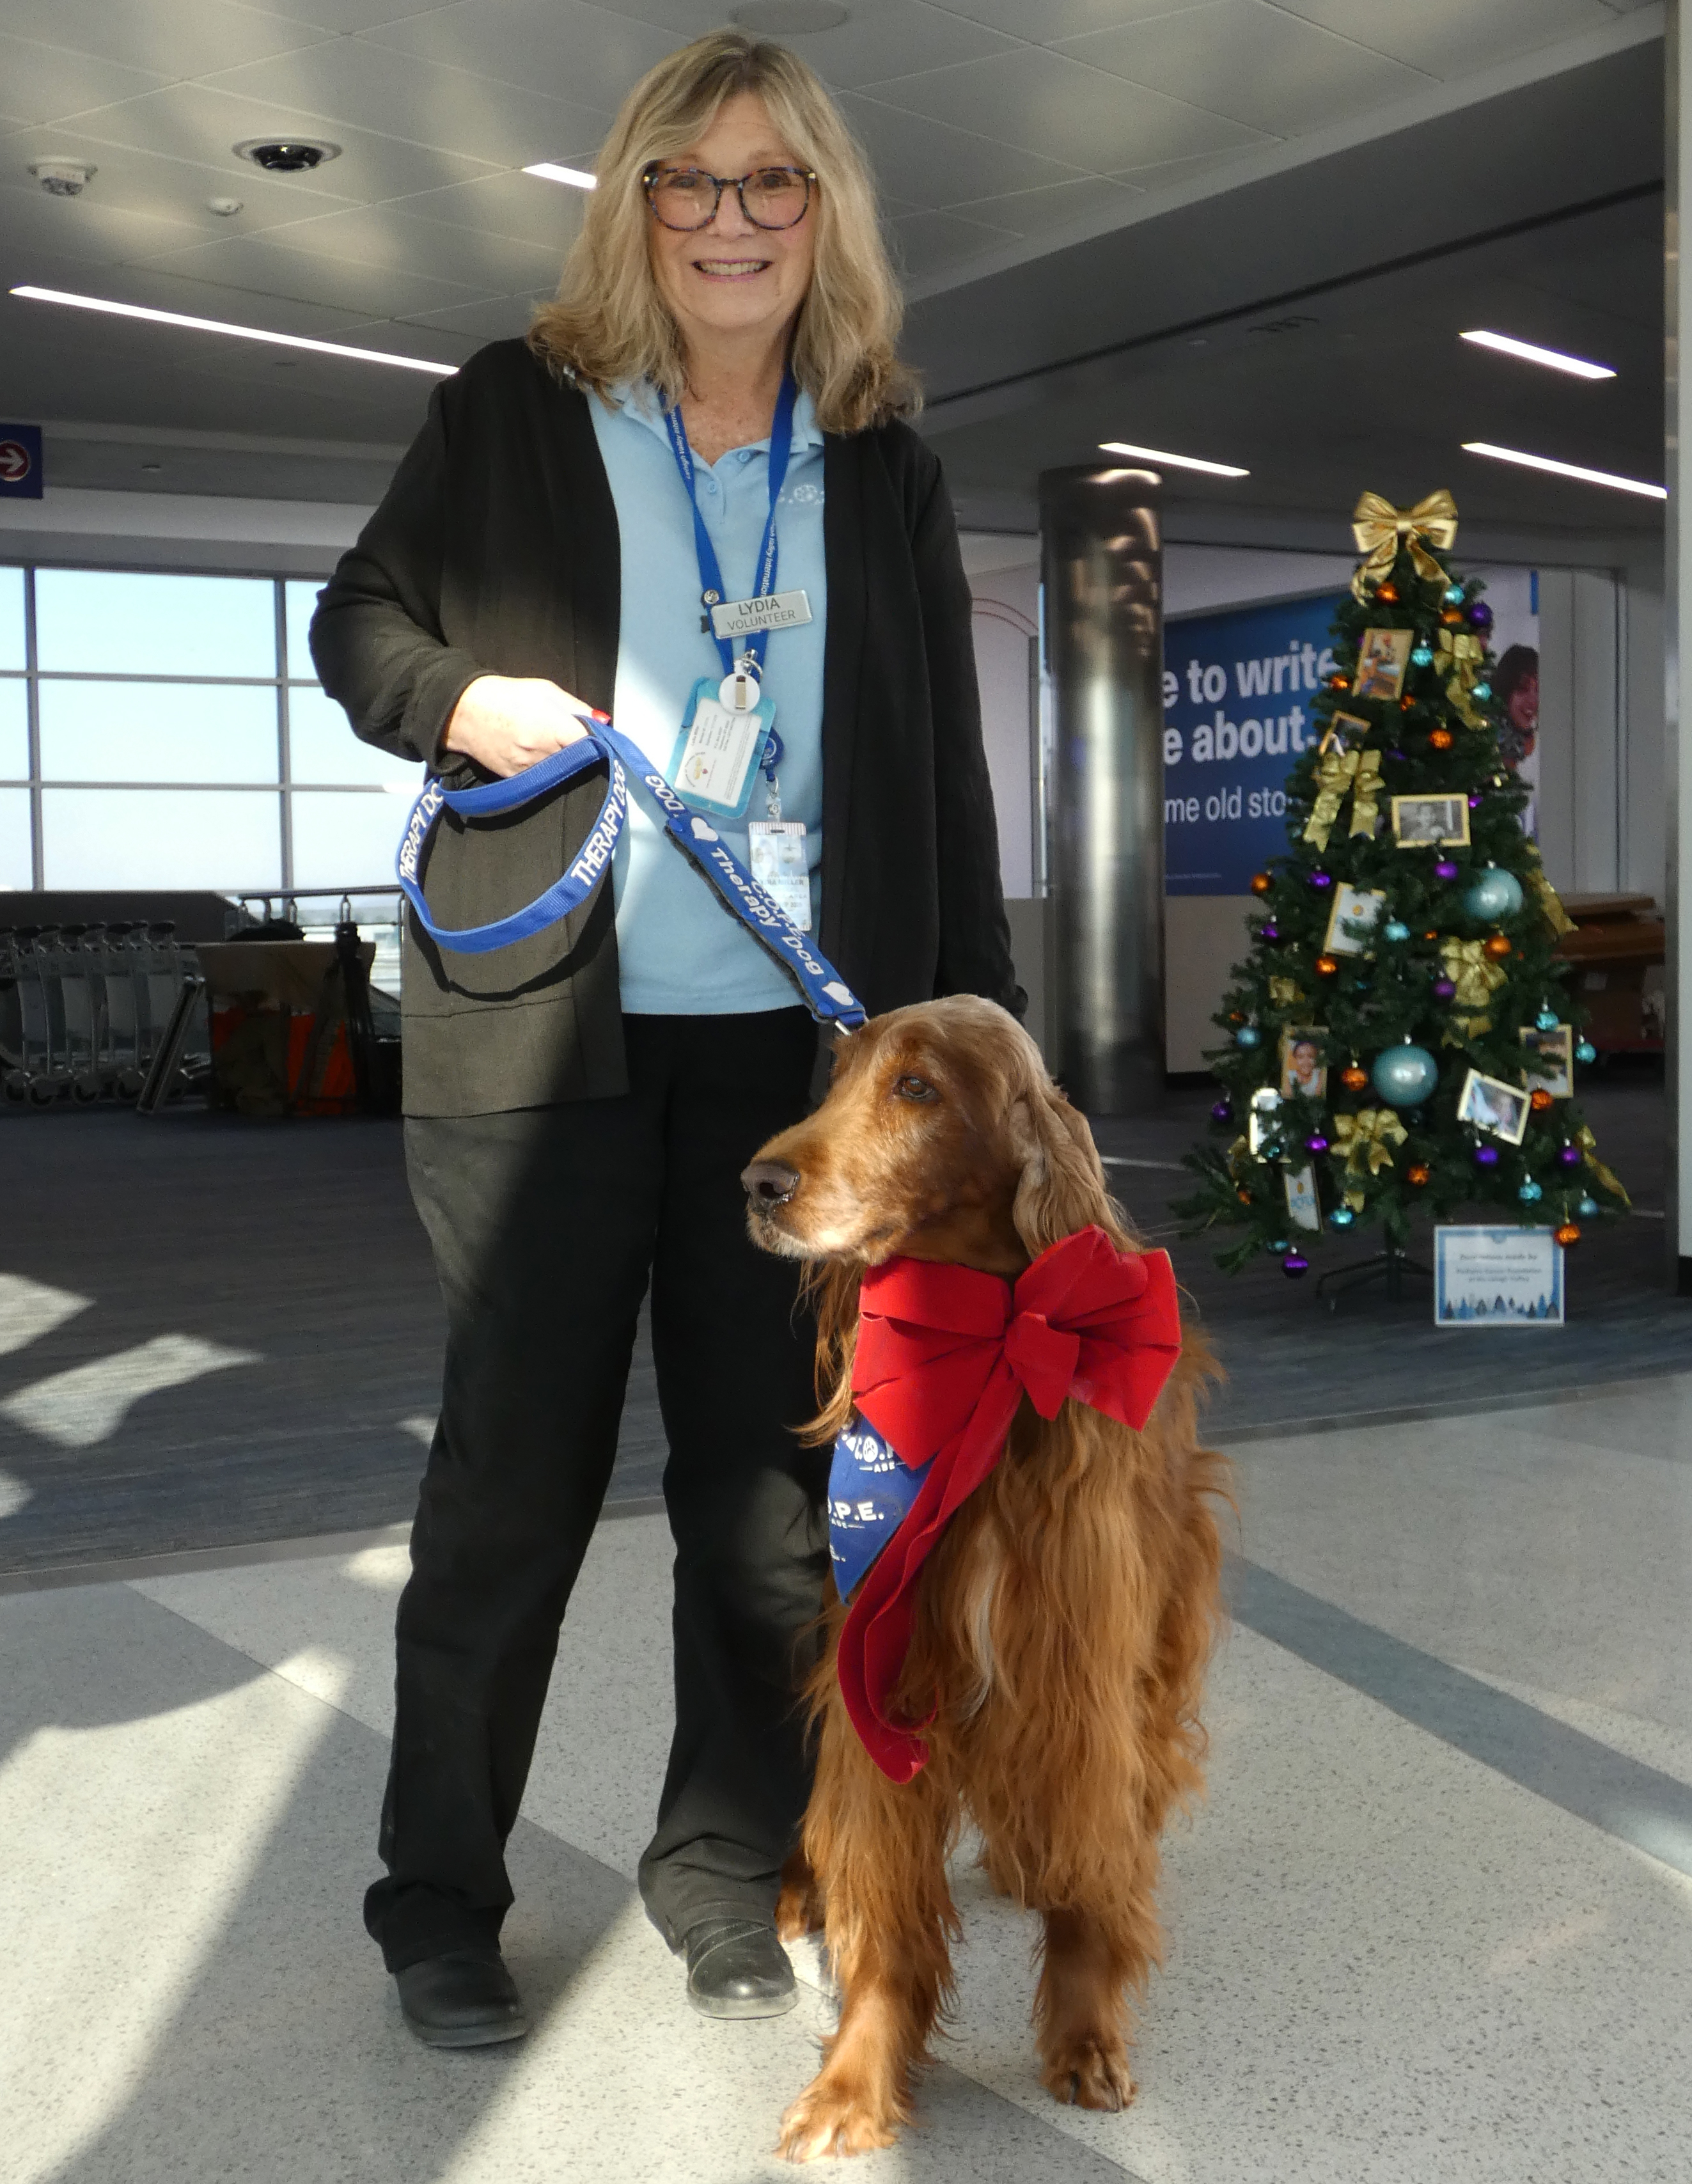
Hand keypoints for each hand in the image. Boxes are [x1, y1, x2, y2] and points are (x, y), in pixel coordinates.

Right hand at [442, 675, 605, 778]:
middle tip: (567, 738)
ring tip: (546, 743)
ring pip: (559, 771)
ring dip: (561, 761)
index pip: (590, 744)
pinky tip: (533, 753)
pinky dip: (544, 769)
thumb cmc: (507, 696)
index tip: (594, 737)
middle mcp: (543, 754)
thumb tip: (603, 722)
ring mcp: (530, 770)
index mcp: (553, 728)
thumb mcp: (546, 690)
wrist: (464, 712)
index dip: (596, 741)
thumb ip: (577, 708)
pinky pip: (541, 778)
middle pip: (577, 760)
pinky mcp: (517, 781)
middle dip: (578, 751)